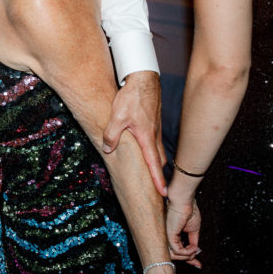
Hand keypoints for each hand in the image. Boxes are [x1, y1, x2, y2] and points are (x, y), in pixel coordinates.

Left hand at [103, 70, 165, 194]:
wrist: (143, 79)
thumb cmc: (132, 97)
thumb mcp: (117, 117)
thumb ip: (111, 135)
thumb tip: (108, 149)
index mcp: (147, 137)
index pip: (154, 164)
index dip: (158, 180)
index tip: (163, 193)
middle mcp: (154, 136)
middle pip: (158, 160)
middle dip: (158, 174)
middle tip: (158, 188)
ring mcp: (155, 129)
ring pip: (157, 150)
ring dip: (156, 162)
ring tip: (153, 173)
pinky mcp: (153, 123)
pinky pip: (155, 141)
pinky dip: (152, 150)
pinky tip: (145, 149)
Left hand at [165, 194, 201, 266]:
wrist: (184, 201)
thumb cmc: (188, 211)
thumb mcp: (193, 230)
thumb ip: (193, 241)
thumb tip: (196, 251)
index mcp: (173, 235)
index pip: (178, 251)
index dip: (189, 259)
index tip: (198, 264)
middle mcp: (168, 237)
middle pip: (175, 256)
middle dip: (188, 261)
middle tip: (197, 264)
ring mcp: (167, 237)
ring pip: (175, 256)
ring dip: (188, 257)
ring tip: (194, 251)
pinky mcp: (169, 236)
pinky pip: (178, 251)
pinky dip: (188, 252)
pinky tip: (193, 248)